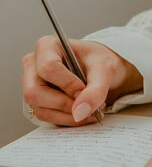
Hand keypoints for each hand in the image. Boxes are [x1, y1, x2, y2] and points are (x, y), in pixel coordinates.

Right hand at [21, 35, 142, 125]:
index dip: (67, 84)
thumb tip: (80, 112)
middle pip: (35, 92)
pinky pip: (47, 117)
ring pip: (41, 109)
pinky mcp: (37, 101)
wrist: (99, 70)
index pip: (48, 68)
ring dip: (69, 115)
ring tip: (91, 108)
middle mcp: (33, 65)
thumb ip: (96, 90)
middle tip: (89, 104)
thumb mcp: (105, 69)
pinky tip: (82, 112)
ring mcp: (32, 85)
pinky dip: (67, 119)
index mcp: (47, 47)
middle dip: (66, 104)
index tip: (84, 90)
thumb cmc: (98, 61)